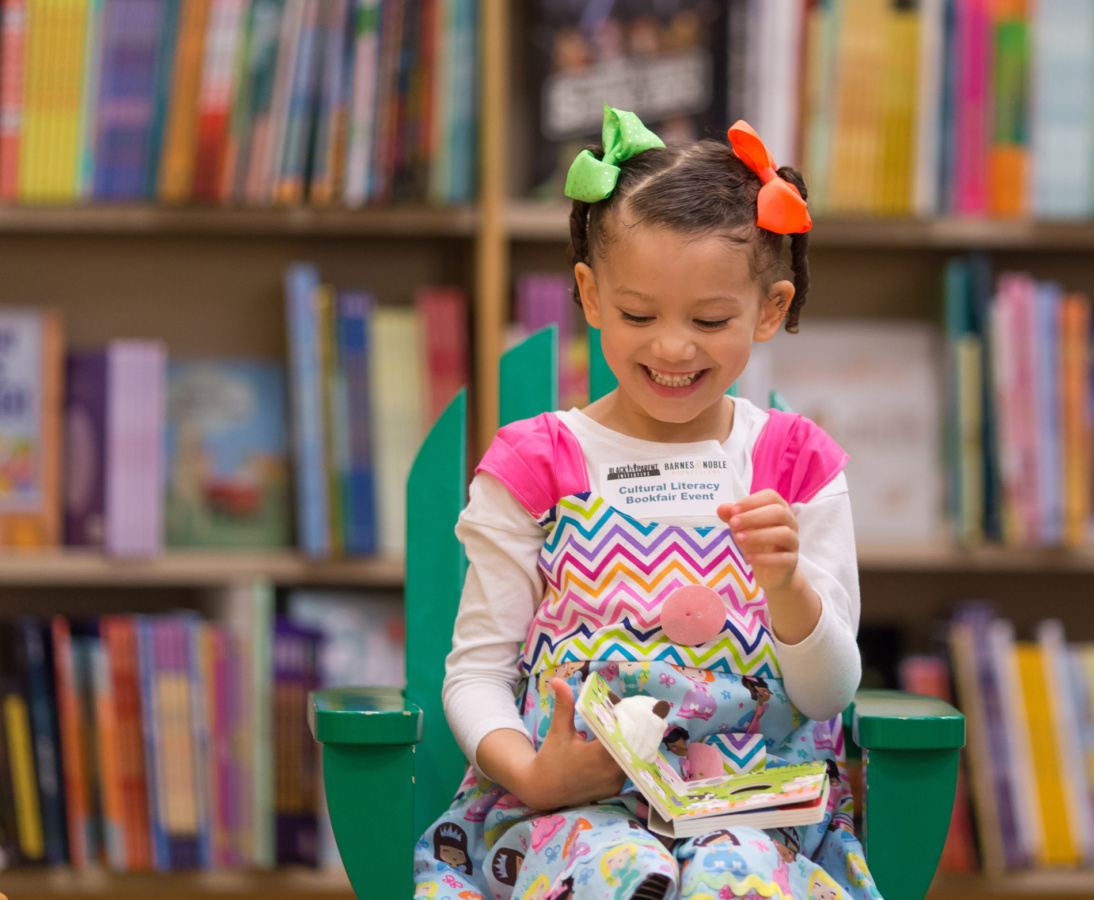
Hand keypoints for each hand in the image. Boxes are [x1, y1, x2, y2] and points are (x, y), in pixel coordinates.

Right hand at [514, 678, 625, 809]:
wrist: (544, 790)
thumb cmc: (551, 758)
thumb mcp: (558, 730)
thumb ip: (564, 705)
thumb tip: (557, 679)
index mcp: (597, 756)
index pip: (623, 734)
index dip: (626, 720)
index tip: (625, 707)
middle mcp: (610, 772)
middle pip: (632, 745)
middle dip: (631, 728)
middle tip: (632, 712)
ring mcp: (614, 783)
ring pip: (632, 756)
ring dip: (630, 742)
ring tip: (629, 724)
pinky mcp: (615, 789)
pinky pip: (627, 768)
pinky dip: (626, 755)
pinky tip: (622, 742)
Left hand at [718, 489, 799, 593]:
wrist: (770, 571)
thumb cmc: (757, 542)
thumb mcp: (742, 527)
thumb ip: (732, 516)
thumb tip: (722, 508)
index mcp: (779, 508)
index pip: (771, 497)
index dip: (752, 501)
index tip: (733, 511)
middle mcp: (790, 522)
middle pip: (779, 512)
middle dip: (753, 517)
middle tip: (733, 524)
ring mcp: (793, 542)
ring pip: (783, 534)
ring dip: (758, 535)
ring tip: (738, 540)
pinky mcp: (792, 561)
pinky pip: (783, 558)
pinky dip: (764, 558)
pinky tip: (748, 558)